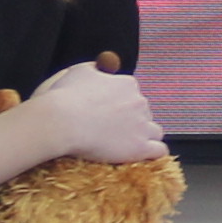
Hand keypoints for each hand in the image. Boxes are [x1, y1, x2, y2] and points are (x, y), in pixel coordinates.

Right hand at [19, 58, 164, 164]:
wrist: (62, 121)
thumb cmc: (66, 96)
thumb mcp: (79, 71)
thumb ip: (95, 68)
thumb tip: (101, 68)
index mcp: (127, 84)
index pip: (133, 94)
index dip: (122, 104)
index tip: (110, 112)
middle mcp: (139, 102)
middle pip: (144, 112)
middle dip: (132, 120)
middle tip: (114, 129)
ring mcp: (141, 126)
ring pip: (155, 131)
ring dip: (145, 135)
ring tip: (129, 143)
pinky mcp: (140, 147)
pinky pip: (159, 150)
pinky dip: (154, 152)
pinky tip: (146, 155)